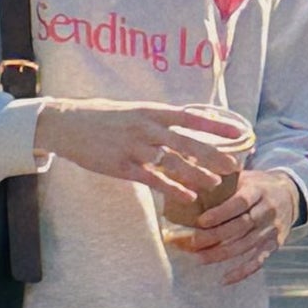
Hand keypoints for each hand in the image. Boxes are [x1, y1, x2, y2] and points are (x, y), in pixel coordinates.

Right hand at [33, 99, 250, 200]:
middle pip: (187, 143)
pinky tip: (188, 197)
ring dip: (196, 175)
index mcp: (151, 111)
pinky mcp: (122, 166)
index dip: (216, 126)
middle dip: (212, 155)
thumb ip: (158, 118)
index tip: (239, 132)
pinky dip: (172, 189)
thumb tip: (186, 121)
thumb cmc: (102, 117)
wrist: (67, 124)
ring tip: (215, 184)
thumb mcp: (133, 110)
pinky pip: (152, 179)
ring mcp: (134, 148)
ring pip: (172, 163)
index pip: (191, 118)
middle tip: (233, 166)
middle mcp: (146, 128)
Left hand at [186, 168, 298, 285]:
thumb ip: (223, 181)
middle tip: (193, 242)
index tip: (201, 221)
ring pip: (245, 246)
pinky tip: (224, 279)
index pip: (240, 202)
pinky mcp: (274, 244)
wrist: (290, 195)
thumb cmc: (258, 185)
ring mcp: (271, 230)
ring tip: (200, 259)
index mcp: (259, 191)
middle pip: (240, 227)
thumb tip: (191, 182)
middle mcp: (267, 211)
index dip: (221, 213)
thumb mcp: (245, 176)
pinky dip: (242, 272)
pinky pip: (258, 261)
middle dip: (215, 236)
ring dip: (222, 254)